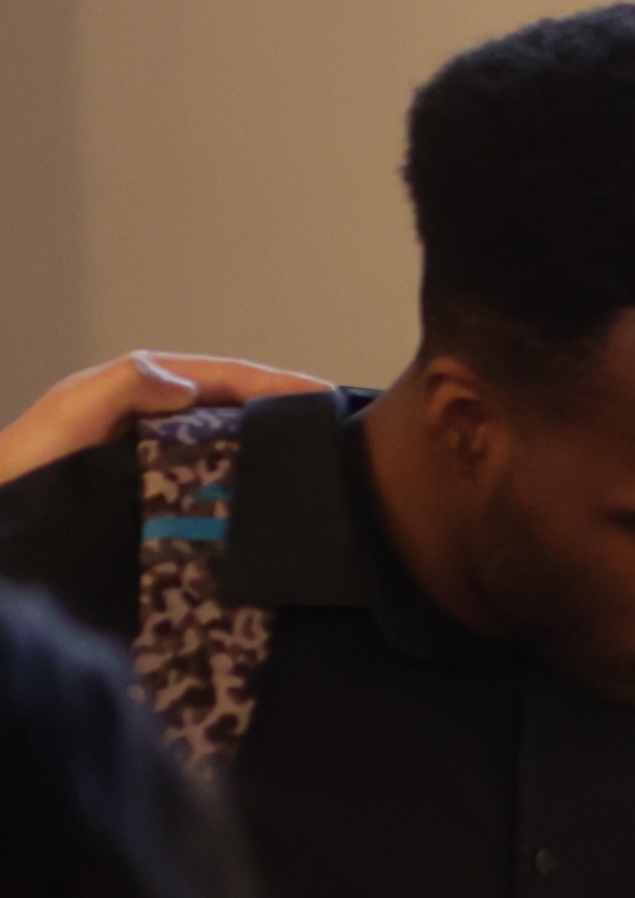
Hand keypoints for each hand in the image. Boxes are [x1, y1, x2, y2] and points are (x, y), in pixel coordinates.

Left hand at [0, 351, 331, 489]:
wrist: (4, 520)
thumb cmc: (28, 461)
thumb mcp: (73, 410)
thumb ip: (125, 385)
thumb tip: (190, 385)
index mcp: (144, 389)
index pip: (225, 377)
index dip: (277, 383)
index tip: (326, 395)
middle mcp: (158, 420)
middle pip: (236, 409)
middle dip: (286, 415)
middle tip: (339, 433)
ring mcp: (160, 459)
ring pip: (229, 448)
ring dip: (271, 455)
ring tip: (318, 471)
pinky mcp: (158, 499)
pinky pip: (213, 487)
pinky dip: (246, 491)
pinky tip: (270, 509)